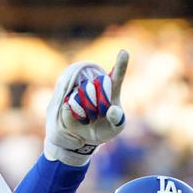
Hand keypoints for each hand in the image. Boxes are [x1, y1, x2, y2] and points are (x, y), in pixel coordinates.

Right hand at [44, 50, 128, 164]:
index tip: (124, 52)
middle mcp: (96, 86)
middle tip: (98, 116)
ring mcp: (81, 89)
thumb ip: (118, 120)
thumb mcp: (115, 129)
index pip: (117, 76)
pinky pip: (74, 101)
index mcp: (111, 91)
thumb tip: (112, 109)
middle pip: (99, 88)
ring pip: (86, 94)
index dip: (121, 64)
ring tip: (89, 117)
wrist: (82, 139)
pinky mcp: (68, 95)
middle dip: (100, 105)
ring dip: (89, 110)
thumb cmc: (103, 130)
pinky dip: (79, 113)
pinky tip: (80, 117)